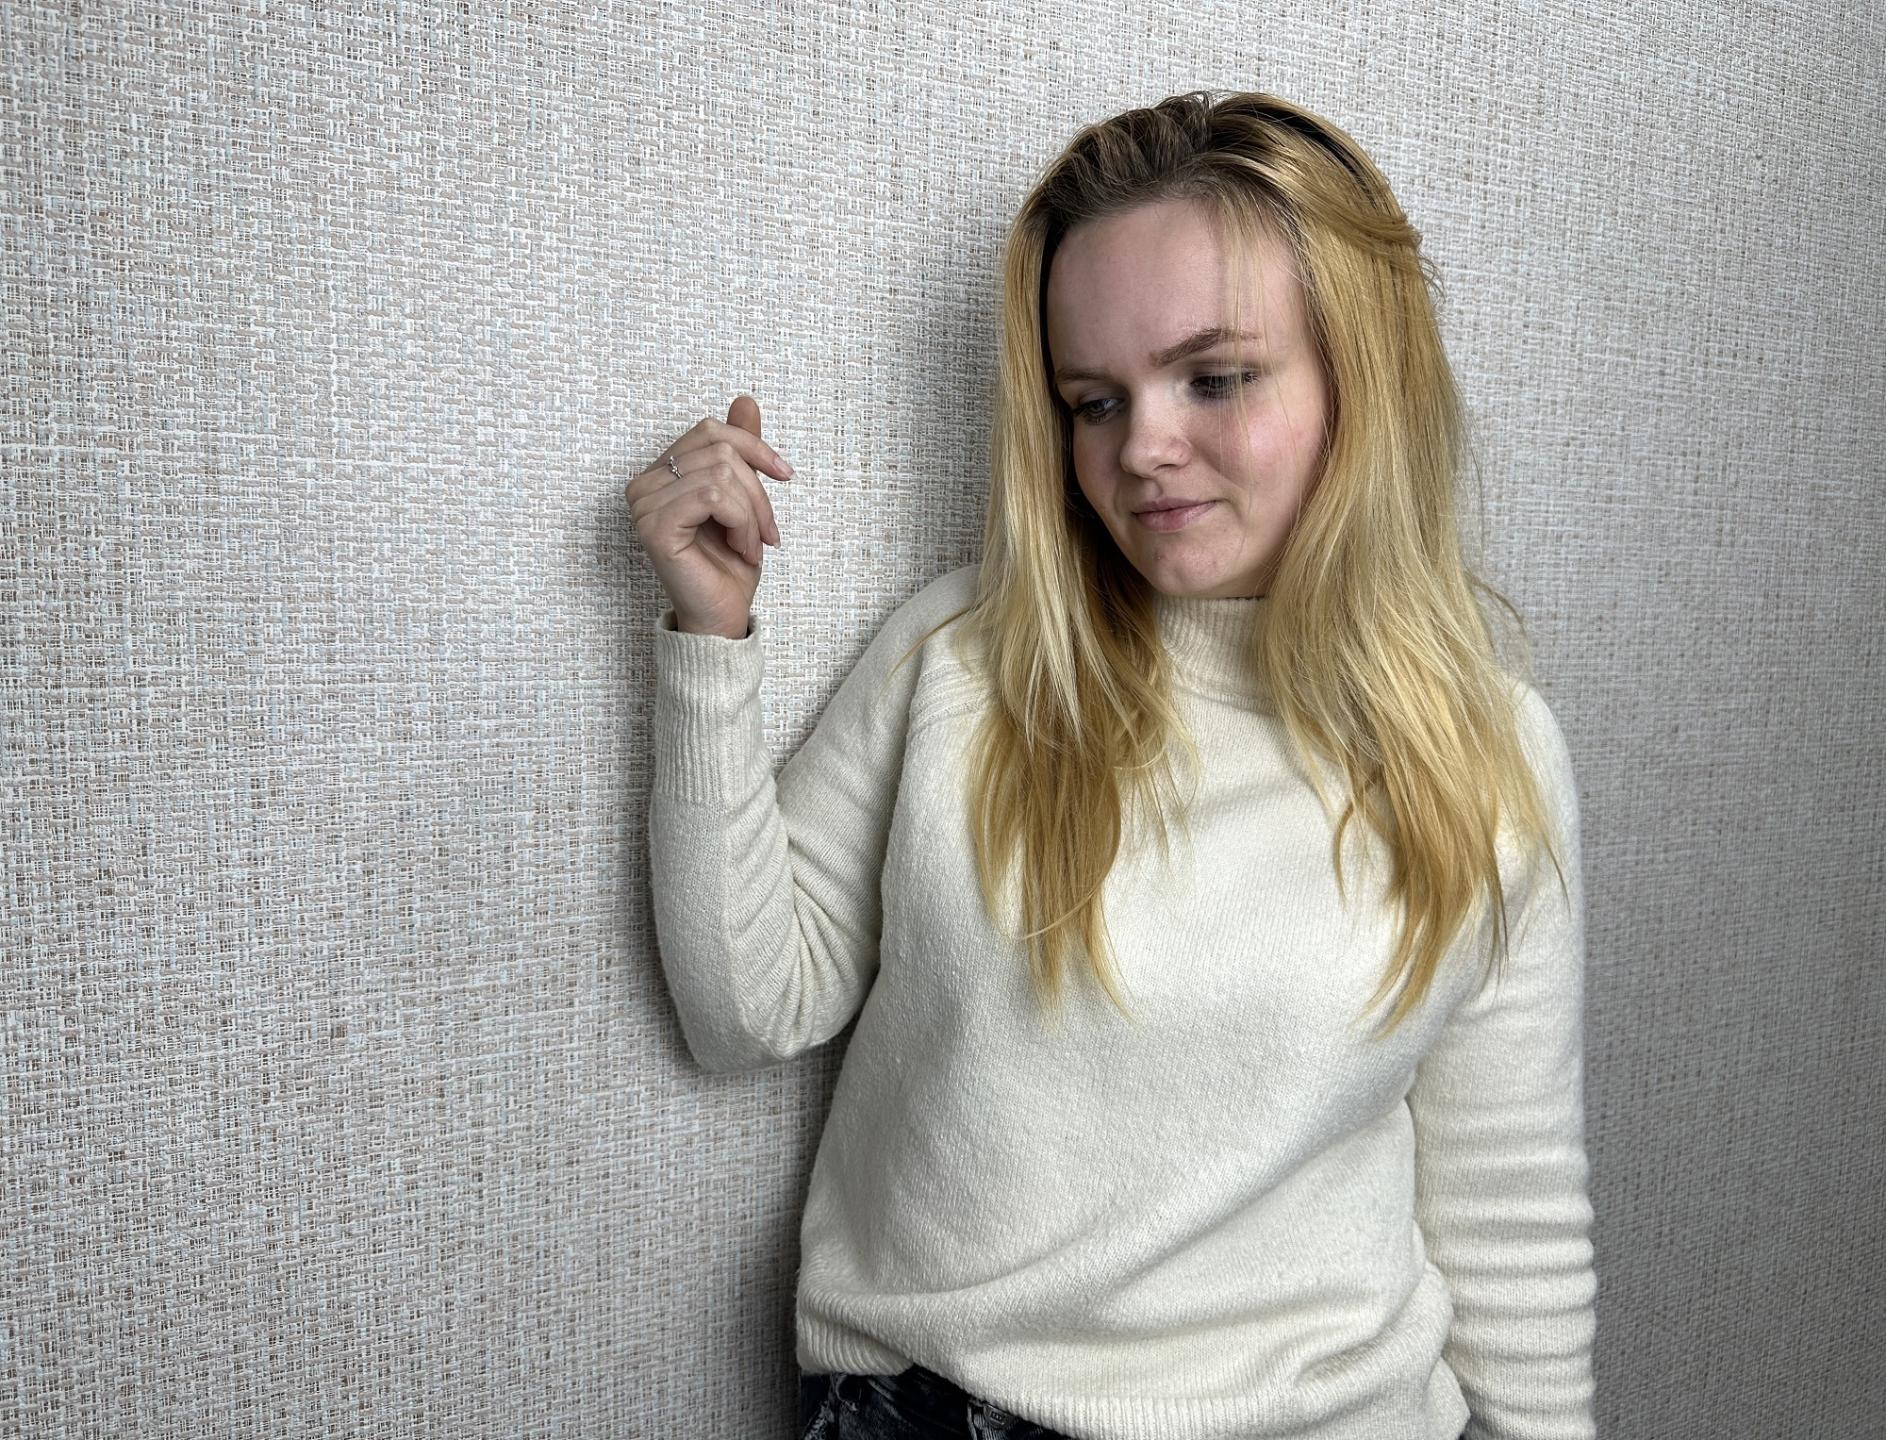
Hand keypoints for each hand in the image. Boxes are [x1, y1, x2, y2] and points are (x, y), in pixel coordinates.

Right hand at [626, 395, 792, 638]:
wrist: (723, 614)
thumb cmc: (728, 562)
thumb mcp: (743, 497)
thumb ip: (739, 449)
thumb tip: (744, 400)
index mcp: (660, 473)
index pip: (710, 430)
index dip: (753, 447)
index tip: (785, 474)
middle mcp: (643, 485)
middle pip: (720, 451)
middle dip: (758, 492)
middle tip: (768, 531)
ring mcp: (644, 506)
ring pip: (722, 474)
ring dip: (754, 513)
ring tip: (754, 544)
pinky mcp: (655, 527)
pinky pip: (714, 498)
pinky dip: (743, 523)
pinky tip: (743, 549)